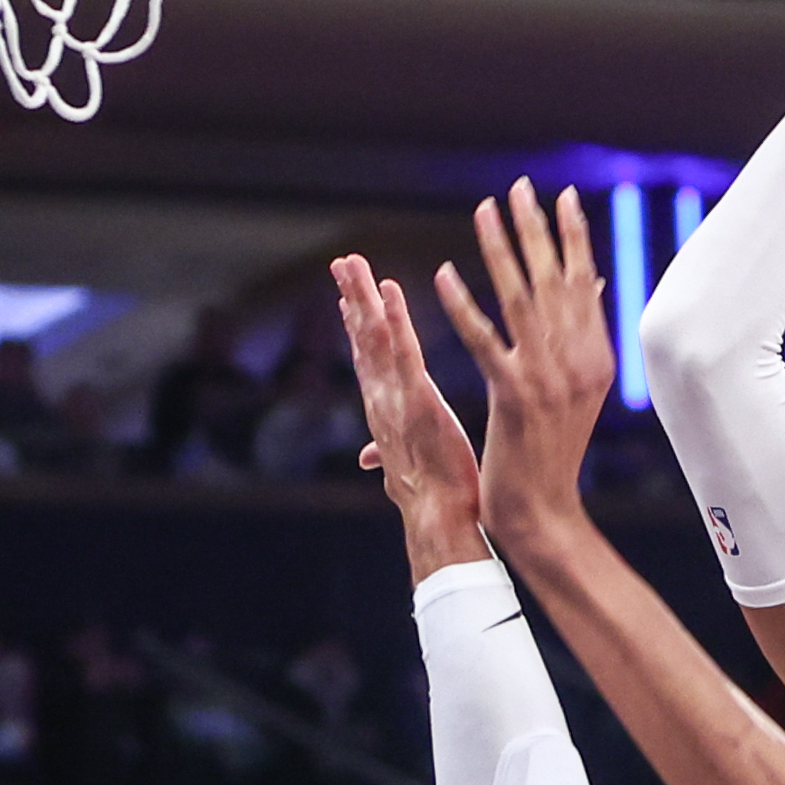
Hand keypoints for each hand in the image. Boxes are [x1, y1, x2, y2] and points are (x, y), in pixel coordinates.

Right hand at [333, 253, 486, 579]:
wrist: (441, 523)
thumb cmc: (435, 498)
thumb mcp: (408, 470)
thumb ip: (384, 454)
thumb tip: (368, 458)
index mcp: (387, 412)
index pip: (369, 362)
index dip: (357, 328)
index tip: (347, 298)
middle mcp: (382, 401)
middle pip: (363, 341)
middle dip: (351, 300)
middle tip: (343, 262)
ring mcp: (395, 400)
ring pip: (374, 339)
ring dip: (362, 297)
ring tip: (352, 262)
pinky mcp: (417, 402)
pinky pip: (405, 353)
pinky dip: (395, 320)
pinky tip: (389, 291)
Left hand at [440, 182, 615, 557]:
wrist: (545, 507)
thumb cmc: (553, 447)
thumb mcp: (579, 387)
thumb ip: (584, 334)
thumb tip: (590, 284)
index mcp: (596, 356)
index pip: (584, 282)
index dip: (573, 236)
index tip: (561, 195)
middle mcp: (578, 361)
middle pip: (555, 280)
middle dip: (537, 227)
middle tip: (520, 186)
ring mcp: (548, 377)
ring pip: (521, 299)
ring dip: (501, 250)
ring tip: (485, 209)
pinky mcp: (514, 394)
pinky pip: (484, 339)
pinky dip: (463, 305)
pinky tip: (444, 274)